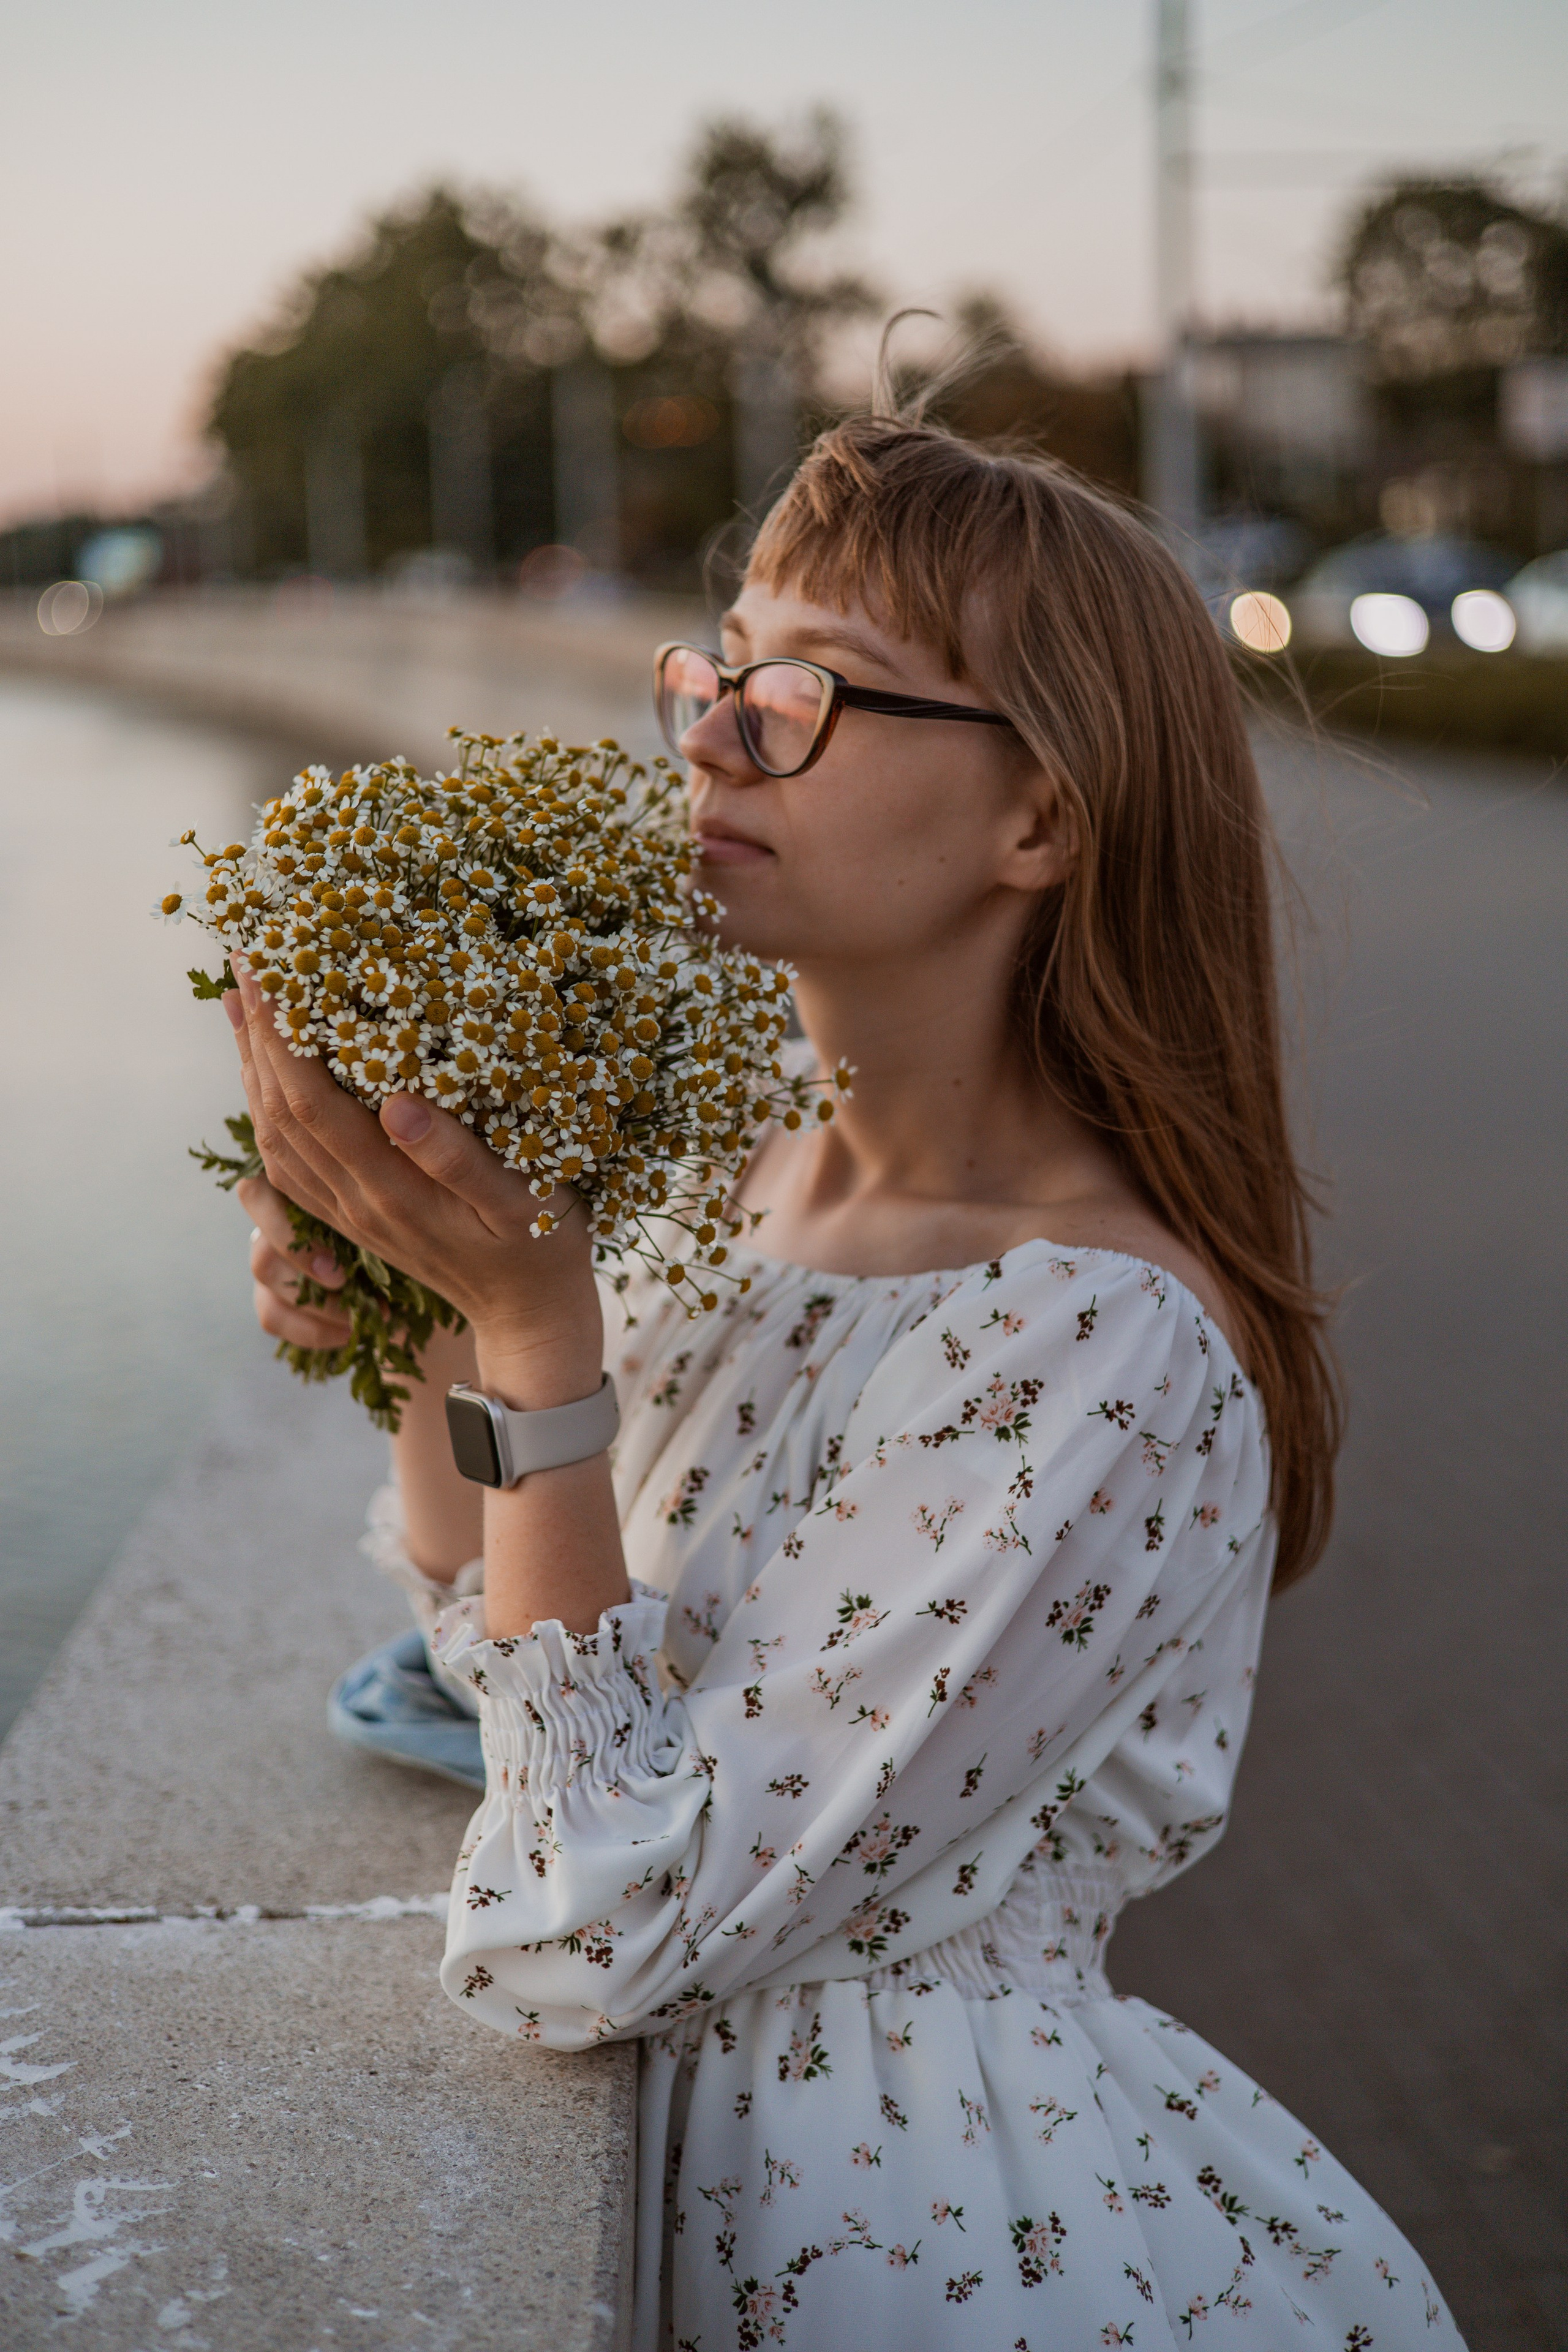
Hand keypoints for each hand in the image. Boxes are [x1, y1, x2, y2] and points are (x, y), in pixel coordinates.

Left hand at [225, 964, 603, 1407]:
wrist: (529, 1319)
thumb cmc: (542, 1250)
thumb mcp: (522, 1203)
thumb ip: (458, 1157)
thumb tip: (395, 1102)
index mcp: (391, 1192)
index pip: (312, 1103)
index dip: (282, 1036)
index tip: (265, 971)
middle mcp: (357, 1203)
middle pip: (280, 1114)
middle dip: (257, 1037)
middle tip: (242, 965)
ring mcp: (351, 1215)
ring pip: (276, 1138)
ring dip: (254, 1070)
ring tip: (243, 1008)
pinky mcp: (355, 1219)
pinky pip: (290, 1162)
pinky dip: (268, 1110)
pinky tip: (270, 1078)